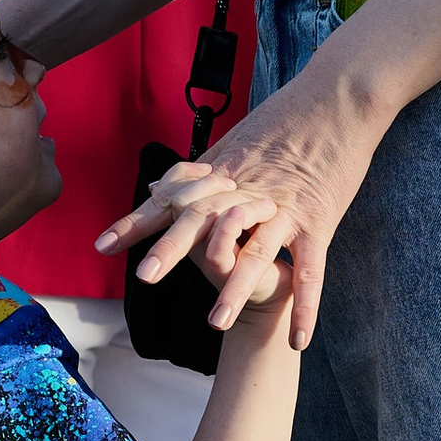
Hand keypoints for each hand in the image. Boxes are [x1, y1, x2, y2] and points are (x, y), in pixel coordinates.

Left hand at [96, 81, 378, 347]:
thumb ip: (195, 175)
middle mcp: (250, 190)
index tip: (102, 245)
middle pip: (204, 221)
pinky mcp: (318, 221)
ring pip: (257, 251)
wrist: (338, 103)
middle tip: (145, 276)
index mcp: (226, 175)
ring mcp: (284, 207)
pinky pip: (311, 269)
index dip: (137, 222)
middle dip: (172, 249)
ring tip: (216, 324)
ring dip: (236, 289)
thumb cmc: (287, 123)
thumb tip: (155, 187)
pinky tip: (299, 337)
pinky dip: (306, 305)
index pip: (172, 200)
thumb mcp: (235, 146)